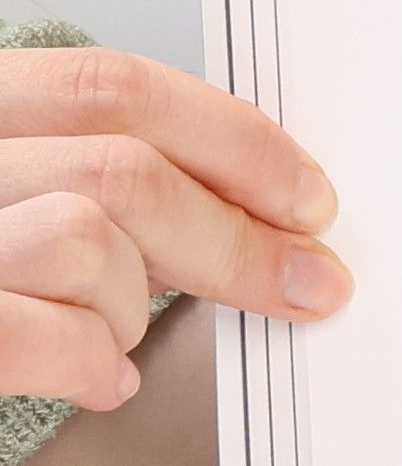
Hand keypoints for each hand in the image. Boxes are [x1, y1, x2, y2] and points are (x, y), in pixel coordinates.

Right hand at [0, 43, 350, 409]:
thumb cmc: (1, 286)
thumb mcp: (30, 191)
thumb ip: (108, 169)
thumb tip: (271, 197)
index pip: (109, 86)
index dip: (231, 139)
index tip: (308, 197)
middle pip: (122, 167)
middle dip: (235, 238)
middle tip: (306, 285)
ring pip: (87, 243)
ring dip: (134, 307)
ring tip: (118, 336)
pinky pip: (40, 331)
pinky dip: (94, 361)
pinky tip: (103, 379)